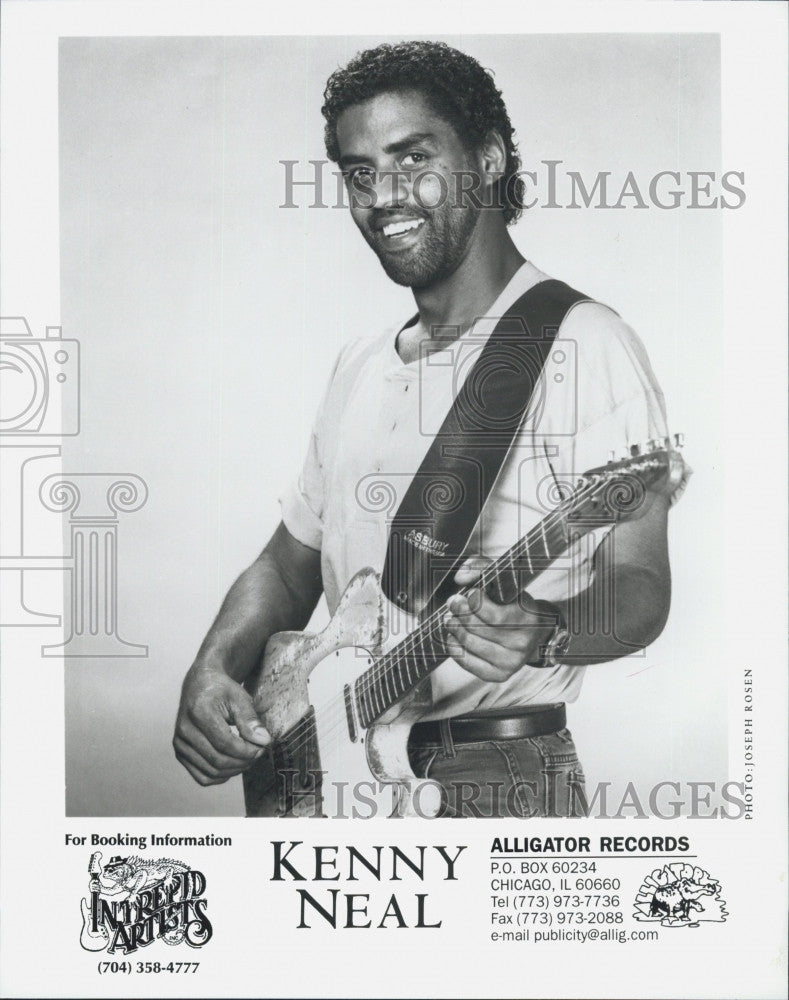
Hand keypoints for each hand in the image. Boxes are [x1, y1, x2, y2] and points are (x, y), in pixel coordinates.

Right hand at [173, 663, 270, 785]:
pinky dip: (221, 776)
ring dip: (234, 770)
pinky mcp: (180, 753)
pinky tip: (234, 765)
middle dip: (243, 761)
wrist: (200, 685)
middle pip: (218, 759)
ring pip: (211, 771)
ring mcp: (180, 743)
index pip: (225, 743)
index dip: (247, 750)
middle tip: (258, 752)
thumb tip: (263, 740)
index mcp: (198, 711)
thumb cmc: (221, 690)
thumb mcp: (239, 697)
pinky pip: (202, 776)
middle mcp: (184, 729)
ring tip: (248, 758)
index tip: (262, 747)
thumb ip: (250, 720)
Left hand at [443, 557, 556, 680]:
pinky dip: (454, 647)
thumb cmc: (516, 605)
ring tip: (451, 619)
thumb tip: (461, 577)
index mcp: (527, 618)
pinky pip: (468, 662)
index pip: (492, 614)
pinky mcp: (500, 674)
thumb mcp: (505, 580)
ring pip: (470, 643)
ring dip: (454, 628)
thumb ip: (481, 568)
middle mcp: (521, 642)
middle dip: (459, 613)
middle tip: (453, 603)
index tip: (467, 594)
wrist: (536, 633)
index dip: (473, 602)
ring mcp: (511, 661)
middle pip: (476, 628)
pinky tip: (454, 637)